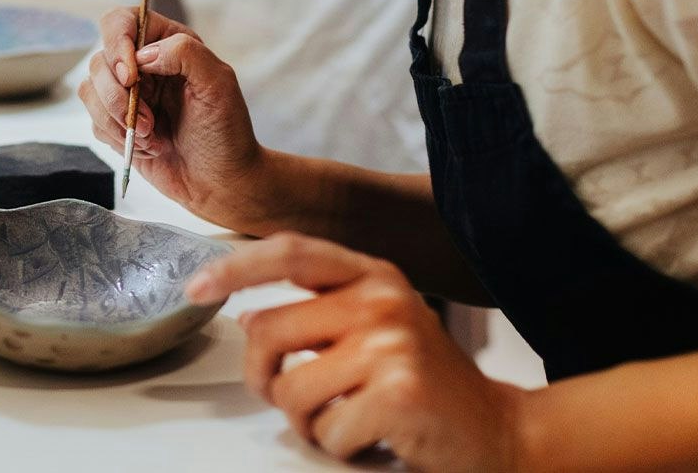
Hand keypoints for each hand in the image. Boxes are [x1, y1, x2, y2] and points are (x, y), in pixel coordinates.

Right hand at [79, 6, 266, 226]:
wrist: (220, 181)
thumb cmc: (226, 132)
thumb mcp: (218, 84)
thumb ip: (185, 54)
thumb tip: (143, 56)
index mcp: (167, 44)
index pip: (121, 22)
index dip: (117, 43)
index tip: (131, 76)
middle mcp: (142, 65)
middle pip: (99, 60)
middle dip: (118, 97)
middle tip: (147, 122)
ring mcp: (126, 95)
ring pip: (90, 91)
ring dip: (116, 120)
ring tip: (150, 137)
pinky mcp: (115, 124)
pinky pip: (93, 121)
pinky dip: (116, 137)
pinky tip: (148, 146)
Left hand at [189, 233, 529, 469]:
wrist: (500, 433)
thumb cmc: (426, 386)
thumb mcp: (375, 330)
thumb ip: (317, 314)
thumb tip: (247, 318)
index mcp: (374, 275)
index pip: (290, 252)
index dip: (236, 266)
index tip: (197, 286)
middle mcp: (383, 299)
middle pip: (268, 332)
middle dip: (265, 379)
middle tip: (293, 399)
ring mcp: (392, 344)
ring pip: (291, 390)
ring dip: (308, 421)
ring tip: (348, 419)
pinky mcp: (398, 393)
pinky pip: (326, 430)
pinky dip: (341, 447)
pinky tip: (376, 438)